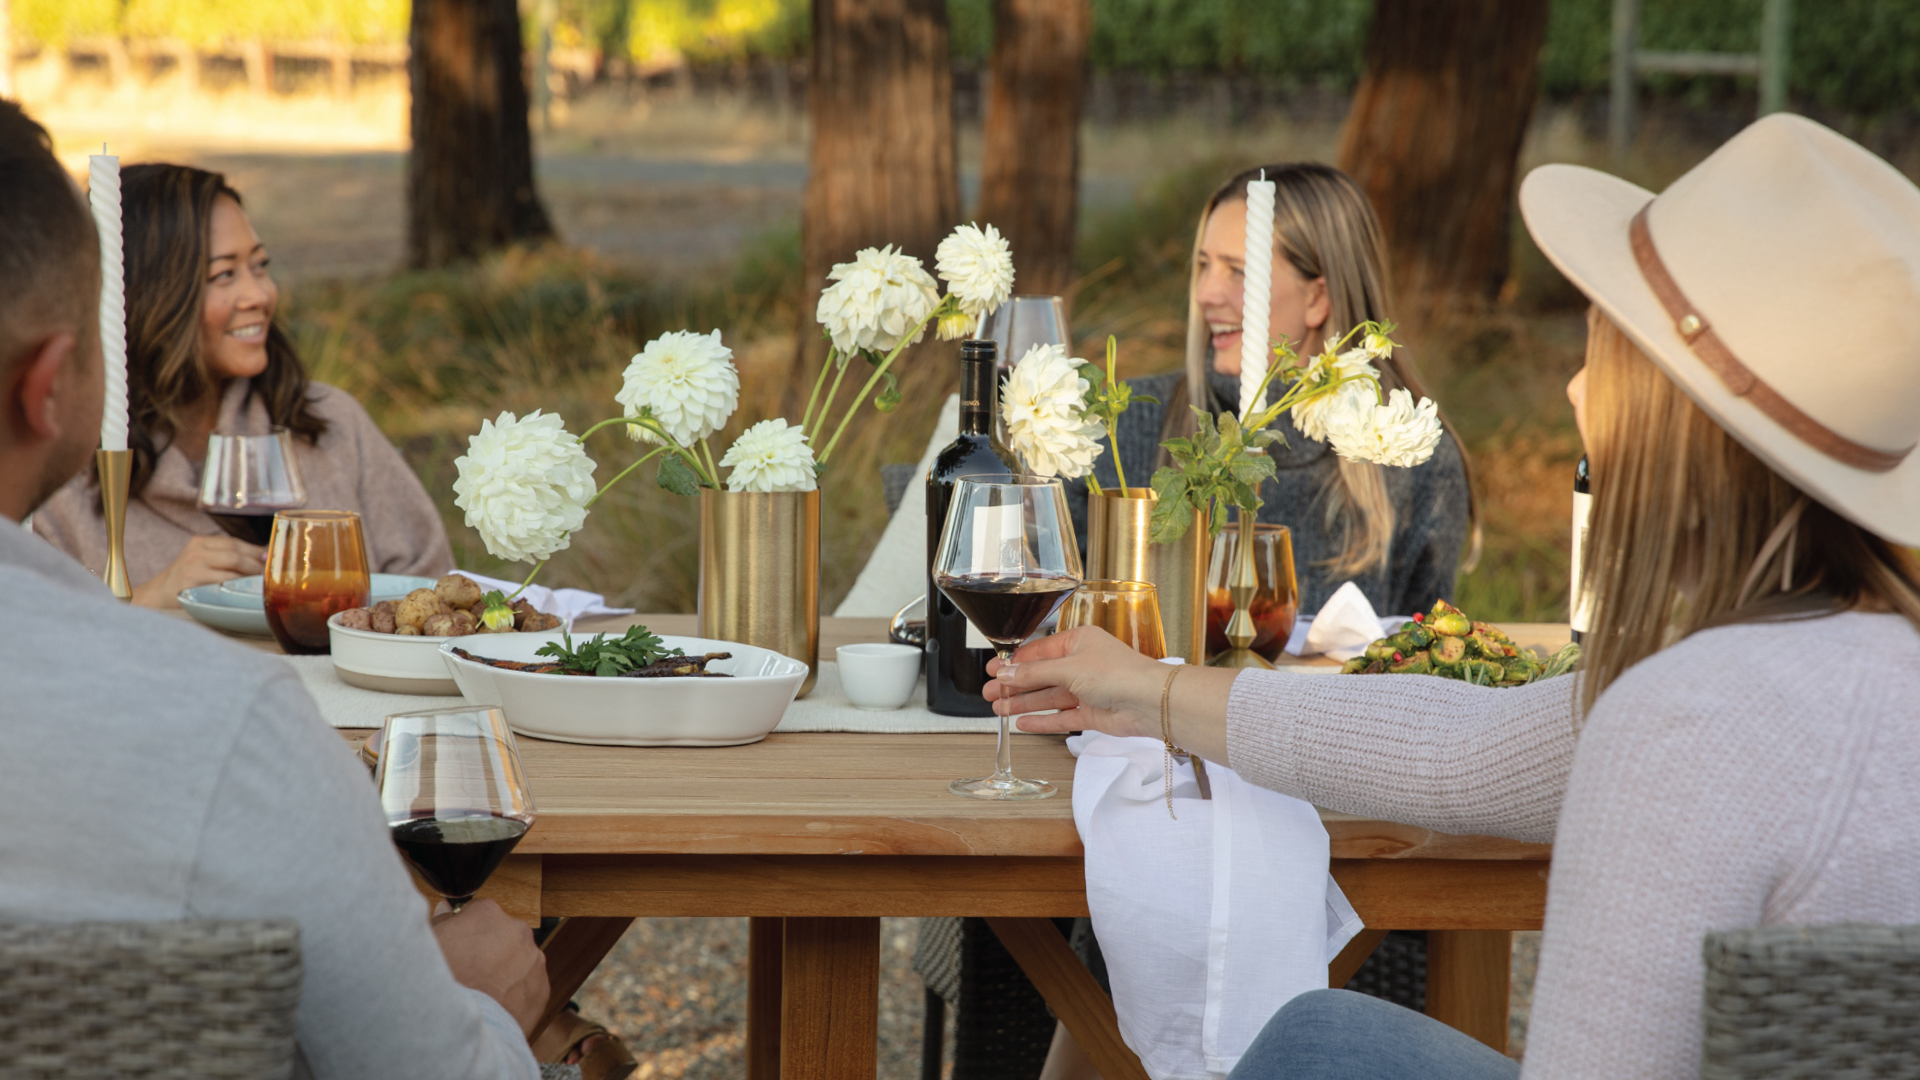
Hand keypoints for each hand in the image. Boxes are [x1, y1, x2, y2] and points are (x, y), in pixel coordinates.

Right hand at [132, 534, 264, 607]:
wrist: (158, 595)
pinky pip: (223, 585)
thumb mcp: (202, 560)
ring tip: (262, 584)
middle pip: (235, 554)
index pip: (235, 543)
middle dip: (256, 565)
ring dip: (250, 577)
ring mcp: (193, 567)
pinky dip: (238, 587)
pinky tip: (246, 591)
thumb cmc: (187, 578)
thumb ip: (226, 556)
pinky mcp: (192, 584)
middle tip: (270, 575)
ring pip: (232, 569)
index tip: (271, 559)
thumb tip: (264, 555)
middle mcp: (196, 551)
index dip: (255, 551)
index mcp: (200, 541)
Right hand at [431, 900, 549, 1036]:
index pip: (480, 914)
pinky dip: (515, 993)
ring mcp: (533, 959)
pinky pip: (528, 986)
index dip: (467, 932)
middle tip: (470, 972)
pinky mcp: (542, 988)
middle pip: (503, 936)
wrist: (456, 1026)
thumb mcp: (429, 943)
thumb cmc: (438, 980)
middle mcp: (517, 930)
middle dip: (490, 949)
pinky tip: (496, 1004)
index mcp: (488, 913)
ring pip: (518, 960)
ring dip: (505, 971)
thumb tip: (446, 909)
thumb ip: (442, 920)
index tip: (460, 947)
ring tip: (482, 992)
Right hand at [984, 626, 1170, 737]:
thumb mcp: (1068, 668)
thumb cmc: (1119, 674)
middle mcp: (1082, 665)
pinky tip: (1023, 723)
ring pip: (1048, 697)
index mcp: (1078, 643)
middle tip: (990, 692)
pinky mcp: (1091, 714)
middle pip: (1040, 676)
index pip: (1039, 652)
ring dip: (1023, 703)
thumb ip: (1034, 673)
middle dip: (1014, 685)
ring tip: (999, 709)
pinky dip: (1041, 720)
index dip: (1014, 662)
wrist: (1148, 702)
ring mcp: (1087, 691)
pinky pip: (1060, 717)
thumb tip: (1007, 672)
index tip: (993, 670)